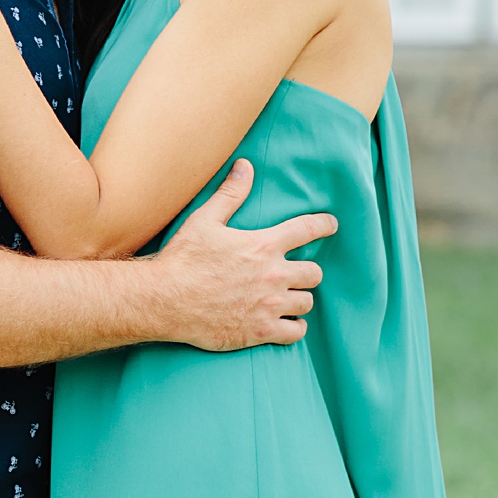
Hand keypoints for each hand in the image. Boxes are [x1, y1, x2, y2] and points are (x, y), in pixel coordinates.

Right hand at [154, 159, 335, 351]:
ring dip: (299, 299)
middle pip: (314, 273)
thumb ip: (230, 194)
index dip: (324, 225)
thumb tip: (245, 166)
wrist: (165, 300)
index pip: (307, 229)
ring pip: (307, 302)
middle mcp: (274, 275)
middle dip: (307, 271)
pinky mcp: (262, 331)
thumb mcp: (204, 220)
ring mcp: (270, 305)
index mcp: (264, 245)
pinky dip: (294, 327)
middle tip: (293, 273)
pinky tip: (285, 323)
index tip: (331, 225)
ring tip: (286, 298)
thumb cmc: (183, 259)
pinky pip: (297, 332)